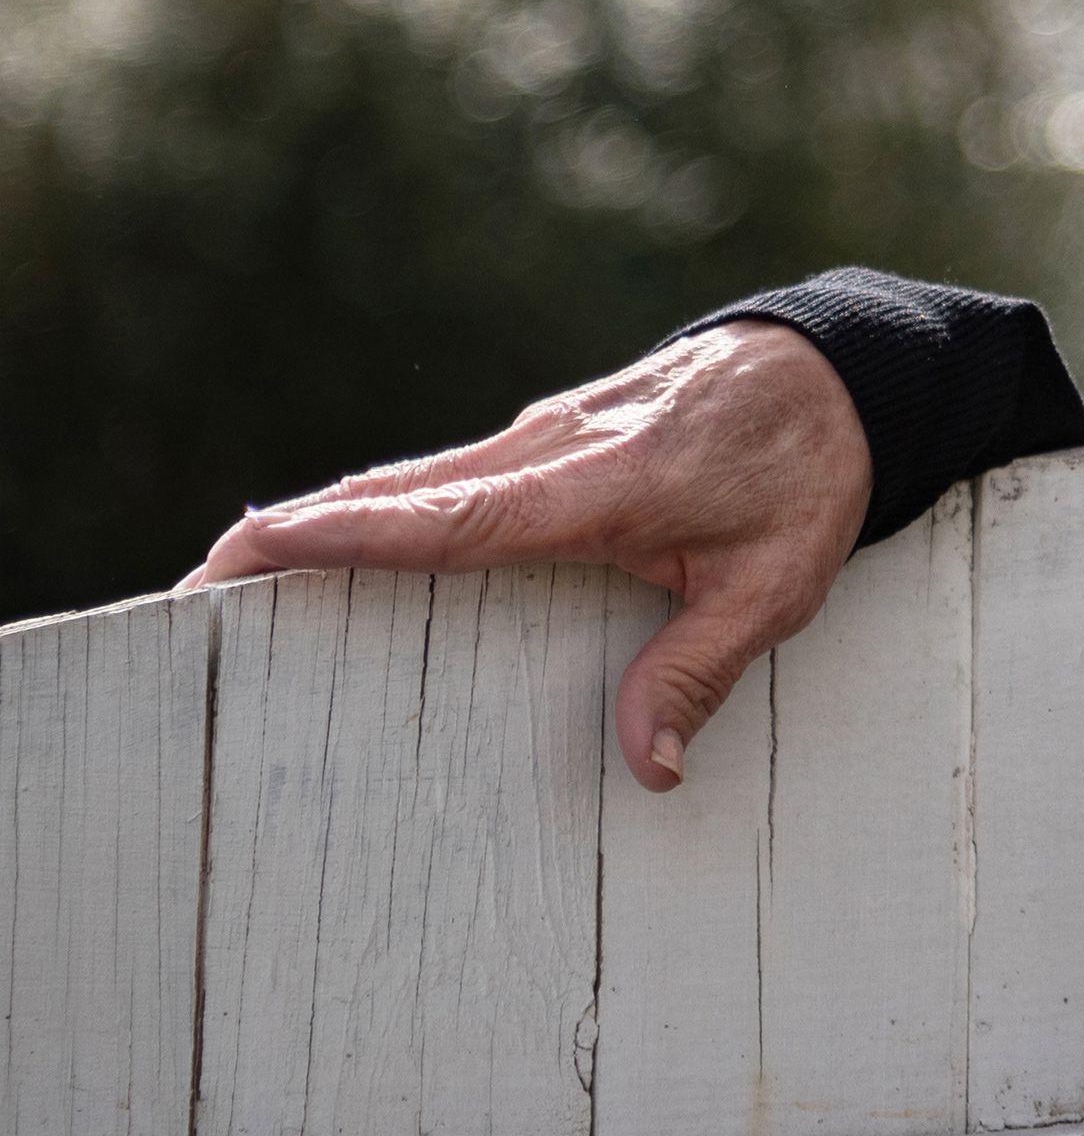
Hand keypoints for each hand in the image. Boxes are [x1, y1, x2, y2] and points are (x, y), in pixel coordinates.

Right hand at [177, 320, 872, 791]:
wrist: (840, 367)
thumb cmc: (810, 472)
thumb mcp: (780, 582)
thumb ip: (704, 668)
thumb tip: (649, 768)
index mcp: (600, 485)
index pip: (455, 515)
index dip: (355, 535)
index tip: (258, 546)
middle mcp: (553, 450)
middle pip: (398, 494)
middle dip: (292, 539)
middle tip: (190, 597)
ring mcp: (545, 434)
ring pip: (414, 479)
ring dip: (324, 523)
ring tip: (228, 585)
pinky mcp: (551, 436)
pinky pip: (449, 475)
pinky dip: (380, 507)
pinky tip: (340, 545)